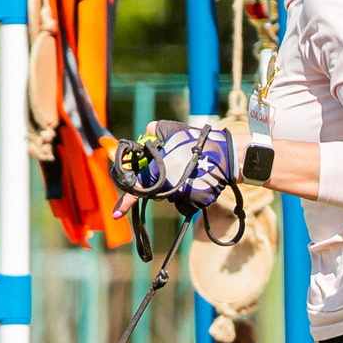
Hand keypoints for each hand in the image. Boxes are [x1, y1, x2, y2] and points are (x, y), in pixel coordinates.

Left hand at [117, 120, 234, 209]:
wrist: (226, 155)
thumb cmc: (197, 141)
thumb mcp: (171, 129)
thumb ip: (153, 130)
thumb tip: (144, 133)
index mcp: (156, 172)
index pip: (135, 188)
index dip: (125, 202)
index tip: (116, 214)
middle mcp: (166, 189)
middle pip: (153, 192)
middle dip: (157, 183)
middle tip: (172, 167)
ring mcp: (180, 198)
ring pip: (169, 196)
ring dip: (173, 186)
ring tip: (188, 169)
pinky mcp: (193, 205)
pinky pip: (182, 202)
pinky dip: (186, 194)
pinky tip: (196, 180)